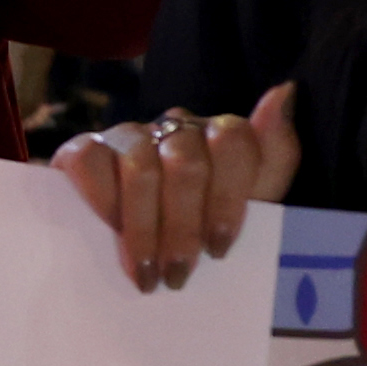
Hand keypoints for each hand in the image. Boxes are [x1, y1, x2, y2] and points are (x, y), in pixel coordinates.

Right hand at [56, 83, 301, 295]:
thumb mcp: (249, 206)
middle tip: (177, 275)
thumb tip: (283, 91)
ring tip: (146, 274)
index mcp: (217, 137)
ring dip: (144, 228)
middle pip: (186, 162)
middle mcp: (174, 127)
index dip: (227, 199)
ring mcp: (127, 135)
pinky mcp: (83, 149)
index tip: (218, 250)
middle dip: (183, 227)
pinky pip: (89, 161)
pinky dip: (102, 201)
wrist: (131, 253)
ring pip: (139, 166)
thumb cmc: (198, 230)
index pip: (232, 139)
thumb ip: (274, 155)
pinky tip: (110, 233)